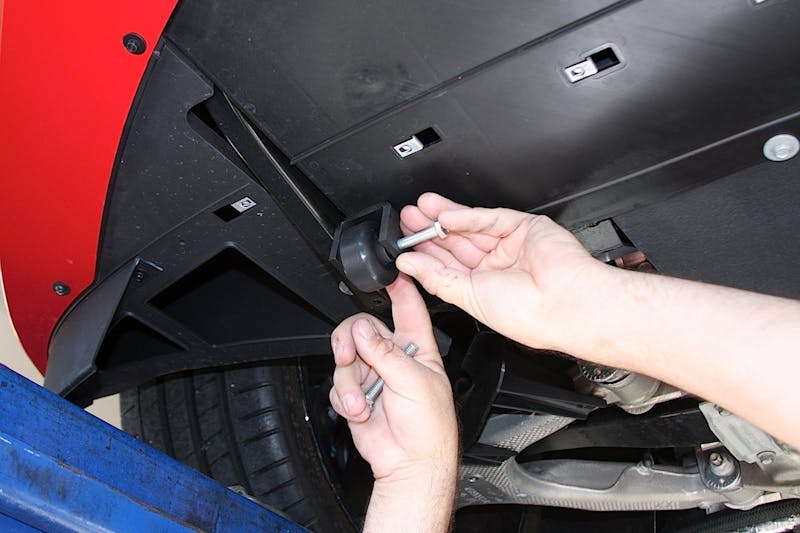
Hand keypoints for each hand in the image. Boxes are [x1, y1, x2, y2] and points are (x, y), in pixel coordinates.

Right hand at [328, 275, 456, 483]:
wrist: (411, 463)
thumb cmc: (429, 427)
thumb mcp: (414, 382)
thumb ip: (386, 354)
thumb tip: (362, 331)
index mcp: (417, 349)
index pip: (408, 309)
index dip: (398, 289)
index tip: (388, 273)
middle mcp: (393, 358)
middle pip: (362, 330)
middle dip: (351, 342)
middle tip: (350, 355)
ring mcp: (373, 376)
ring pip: (345, 358)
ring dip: (349, 381)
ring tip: (363, 400)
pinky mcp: (356, 395)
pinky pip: (338, 384)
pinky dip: (345, 398)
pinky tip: (360, 411)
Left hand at [397, 192, 602, 351]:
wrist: (566, 305)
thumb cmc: (528, 316)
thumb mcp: (469, 299)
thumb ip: (437, 278)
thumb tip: (408, 265)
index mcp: (483, 288)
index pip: (447, 265)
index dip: (424, 254)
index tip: (402, 245)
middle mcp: (496, 265)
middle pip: (455, 242)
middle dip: (429, 231)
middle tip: (406, 221)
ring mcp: (510, 244)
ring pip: (470, 226)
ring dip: (442, 218)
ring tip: (418, 211)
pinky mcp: (523, 226)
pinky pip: (489, 218)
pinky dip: (466, 217)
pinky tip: (444, 217)